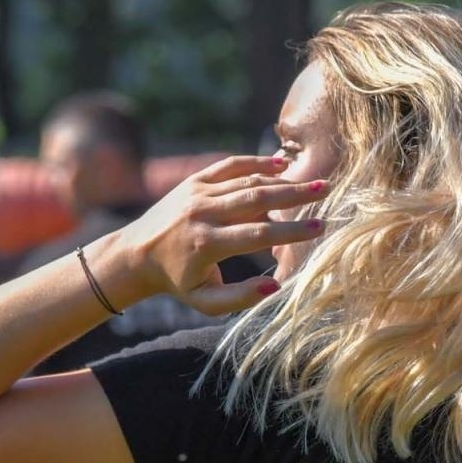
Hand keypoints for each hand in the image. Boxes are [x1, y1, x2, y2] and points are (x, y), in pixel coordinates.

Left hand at [112, 154, 327, 314]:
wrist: (136, 254)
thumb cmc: (177, 282)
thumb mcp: (205, 301)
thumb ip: (240, 297)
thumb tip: (275, 286)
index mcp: (207, 244)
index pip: (258, 235)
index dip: (291, 231)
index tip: (319, 227)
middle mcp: (203, 213)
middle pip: (257, 199)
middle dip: (294, 195)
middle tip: (325, 190)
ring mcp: (197, 192)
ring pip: (247, 181)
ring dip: (282, 180)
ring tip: (311, 182)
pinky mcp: (194, 180)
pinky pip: (229, 166)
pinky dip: (255, 162)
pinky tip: (280, 163)